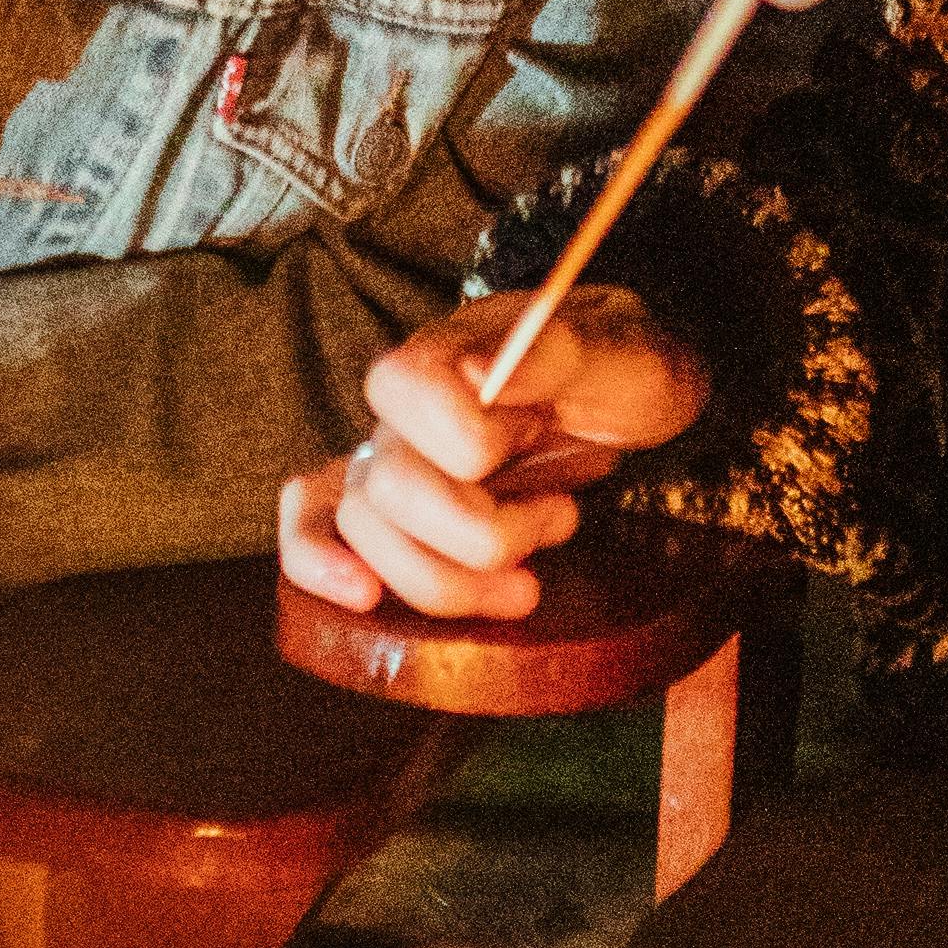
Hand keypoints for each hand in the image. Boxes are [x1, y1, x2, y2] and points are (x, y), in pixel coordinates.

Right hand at [275, 287, 712, 620]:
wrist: (632, 394)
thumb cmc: (627, 368)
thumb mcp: (627, 351)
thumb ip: (558, 353)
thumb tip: (483, 375)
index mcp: (451, 350)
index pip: (407, 392)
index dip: (473, 443)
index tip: (538, 435)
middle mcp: (405, 408)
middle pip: (386, 490)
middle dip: (479, 535)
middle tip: (557, 520)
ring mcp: (390, 456)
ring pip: (362, 533)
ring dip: (452, 581)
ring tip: (526, 581)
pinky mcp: (392, 506)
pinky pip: (315, 526)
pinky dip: (317, 564)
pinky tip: (358, 596)